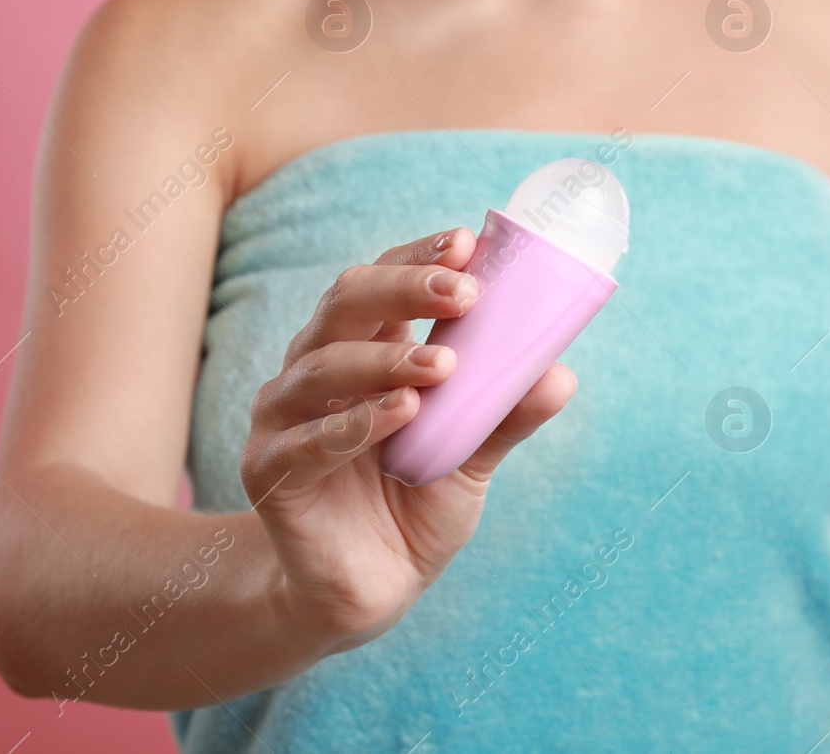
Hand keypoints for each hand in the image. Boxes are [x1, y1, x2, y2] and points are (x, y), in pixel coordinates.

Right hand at [238, 227, 576, 650]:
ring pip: (323, 365)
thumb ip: (505, 414)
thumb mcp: (471, 456)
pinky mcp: (269, 471)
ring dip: (385, 359)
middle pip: (346, 303)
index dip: (420, 255)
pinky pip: (305, 440)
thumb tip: (561, 373)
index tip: (469, 241)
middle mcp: (316, 369)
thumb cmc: (417, 505)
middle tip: (465, 294)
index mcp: (363, 348)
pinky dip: (354, 424)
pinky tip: (399, 415)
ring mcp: (285, 417)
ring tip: (442, 366)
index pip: (384, 279)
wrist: (372, 589)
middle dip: (406, 288)